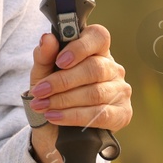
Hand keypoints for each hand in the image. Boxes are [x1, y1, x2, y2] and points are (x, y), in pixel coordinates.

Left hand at [27, 22, 132, 162]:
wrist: (55, 126)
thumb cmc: (52, 91)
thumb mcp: (42, 72)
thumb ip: (44, 55)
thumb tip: (47, 38)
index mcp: (96, 50)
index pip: (98, 37)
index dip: (80, 47)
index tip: (59, 61)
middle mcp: (113, 68)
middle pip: (94, 68)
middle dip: (63, 81)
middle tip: (40, 91)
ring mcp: (121, 91)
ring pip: (95, 93)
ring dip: (64, 100)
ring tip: (42, 105)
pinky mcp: (122, 114)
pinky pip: (100, 114)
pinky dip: (73, 116)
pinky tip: (55, 117)